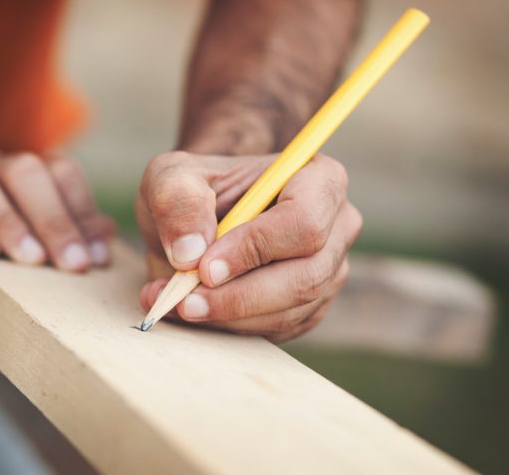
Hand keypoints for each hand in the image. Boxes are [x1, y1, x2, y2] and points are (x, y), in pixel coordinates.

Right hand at [0, 103, 113, 271]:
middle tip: (75, 265)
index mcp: (13, 166)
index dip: (84, 212)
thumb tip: (107, 237)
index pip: (61, 173)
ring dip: (9, 219)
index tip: (100, 257)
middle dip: (57, 219)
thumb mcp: (3, 200)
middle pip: (28, 172)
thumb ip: (54, 216)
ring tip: (31, 260)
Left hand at [136, 151, 360, 341]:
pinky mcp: (310, 307)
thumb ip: (177, 201)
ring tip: (175, 303)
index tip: (205, 267)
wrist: (197, 221)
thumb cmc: (193, 191)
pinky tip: (193, 310)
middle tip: (184, 300)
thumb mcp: (171, 178)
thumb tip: (191, 252)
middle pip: (306, 276)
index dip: (256, 248)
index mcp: (318, 179)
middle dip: (240, 296)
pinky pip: (278, 329)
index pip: (304, 221)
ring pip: (290, 310)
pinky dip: (230, 327)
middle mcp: (336, 227)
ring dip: (228, 316)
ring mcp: (328, 271)